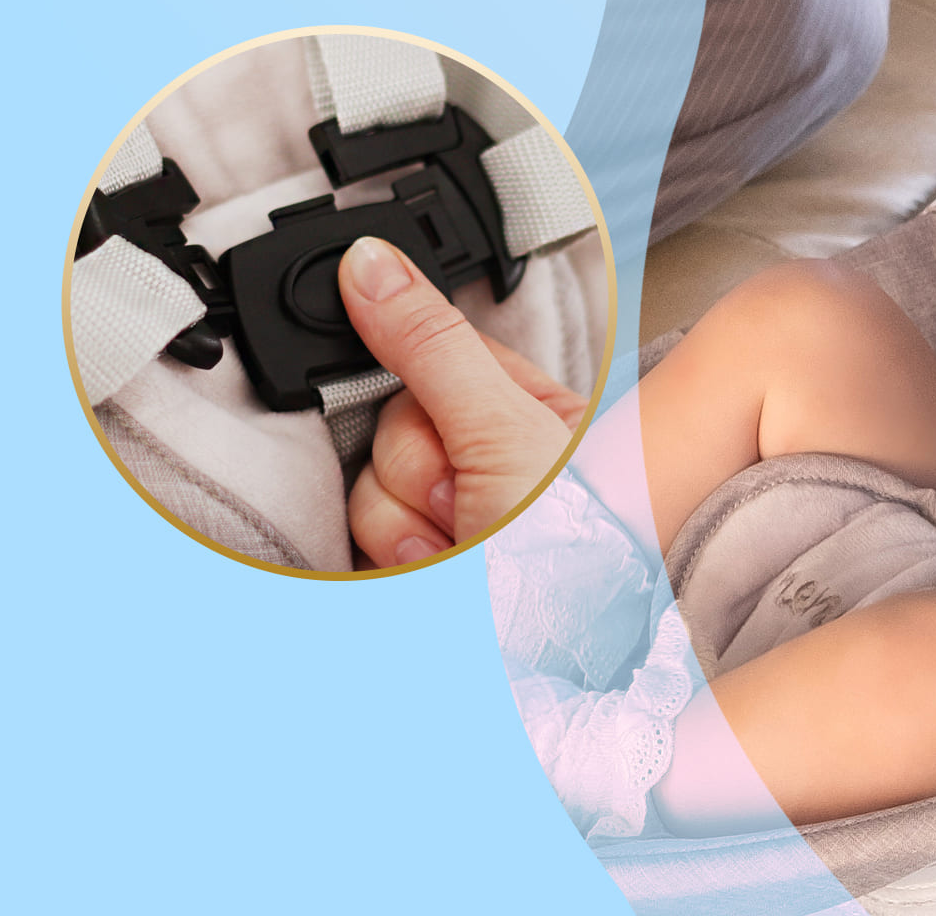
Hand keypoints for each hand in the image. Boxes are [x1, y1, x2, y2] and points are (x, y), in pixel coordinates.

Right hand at [336, 237, 585, 568]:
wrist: (555, 675)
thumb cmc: (572, 555)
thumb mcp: (506, 434)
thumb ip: (431, 346)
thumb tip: (372, 261)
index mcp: (531, 410)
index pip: (429, 359)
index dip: (424, 396)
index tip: (445, 436)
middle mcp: (492, 460)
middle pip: (391, 427)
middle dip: (421, 474)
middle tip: (470, 504)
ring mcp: (454, 517)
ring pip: (371, 487)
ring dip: (410, 527)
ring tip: (464, 551)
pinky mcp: (421, 565)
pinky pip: (363, 540)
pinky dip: (396, 562)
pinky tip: (443, 576)